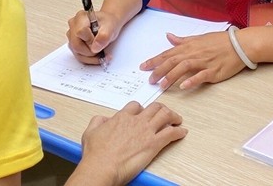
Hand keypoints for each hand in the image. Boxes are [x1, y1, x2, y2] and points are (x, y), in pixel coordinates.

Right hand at [67, 8, 120, 64]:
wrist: (108, 25)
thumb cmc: (108, 23)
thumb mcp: (111, 27)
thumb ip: (104, 36)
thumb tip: (94, 48)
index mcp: (81, 17)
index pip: (80, 32)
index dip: (90, 41)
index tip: (100, 43)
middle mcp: (73, 25)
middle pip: (76, 45)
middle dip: (91, 52)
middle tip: (102, 52)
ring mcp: (72, 36)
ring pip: (76, 52)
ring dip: (91, 58)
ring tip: (102, 55)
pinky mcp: (73, 44)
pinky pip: (78, 56)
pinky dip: (89, 59)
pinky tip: (97, 56)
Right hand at [69, 101, 186, 185]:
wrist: (102, 167)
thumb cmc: (96, 154)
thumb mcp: (90, 132)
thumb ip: (98, 121)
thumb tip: (103, 119)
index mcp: (122, 117)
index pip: (136, 106)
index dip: (142, 108)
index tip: (144, 113)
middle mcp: (136, 121)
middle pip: (154, 107)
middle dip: (161, 108)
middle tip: (165, 113)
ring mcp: (146, 131)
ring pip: (165, 115)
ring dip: (173, 116)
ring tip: (177, 120)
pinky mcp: (154, 144)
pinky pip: (171, 133)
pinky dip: (179, 131)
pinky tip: (182, 133)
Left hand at [140, 31, 246, 90]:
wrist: (240, 44)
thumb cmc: (221, 41)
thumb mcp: (199, 38)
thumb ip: (182, 40)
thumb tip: (168, 36)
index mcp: (190, 45)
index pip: (168, 53)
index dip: (155, 60)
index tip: (143, 67)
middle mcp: (194, 53)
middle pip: (173, 61)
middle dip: (159, 70)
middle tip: (149, 79)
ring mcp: (204, 62)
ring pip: (184, 68)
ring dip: (172, 76)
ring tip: (162, 85)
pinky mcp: (214, 71)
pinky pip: (201, 76)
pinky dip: (192, 80)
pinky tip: (184, 86)